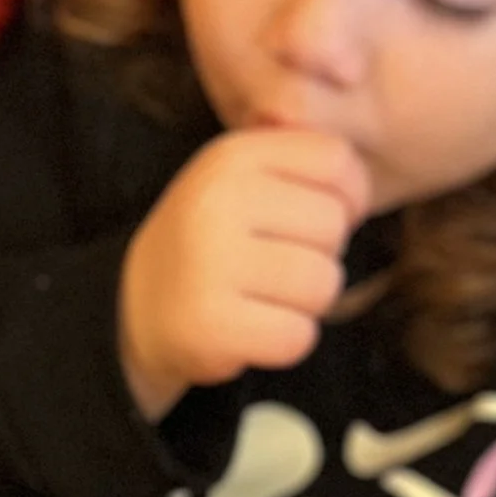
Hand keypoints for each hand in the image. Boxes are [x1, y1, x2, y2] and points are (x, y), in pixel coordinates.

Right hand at [119, 126, 370, 420]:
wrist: (139, 306)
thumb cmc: (216, 239)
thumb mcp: (245, 179)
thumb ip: (301, 161)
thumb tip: (356, 178)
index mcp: (232, 156)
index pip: (336, 160)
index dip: (348, 196)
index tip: (315, 218)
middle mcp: (217, 201)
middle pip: (334, 227)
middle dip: (321, 254)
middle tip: (276, 265)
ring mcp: (210, 263)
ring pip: (323, 284)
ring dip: (306, 302)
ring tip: (264, 296)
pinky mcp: (211, 325)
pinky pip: (298, 336)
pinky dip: (286, 340)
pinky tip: (253, 328)